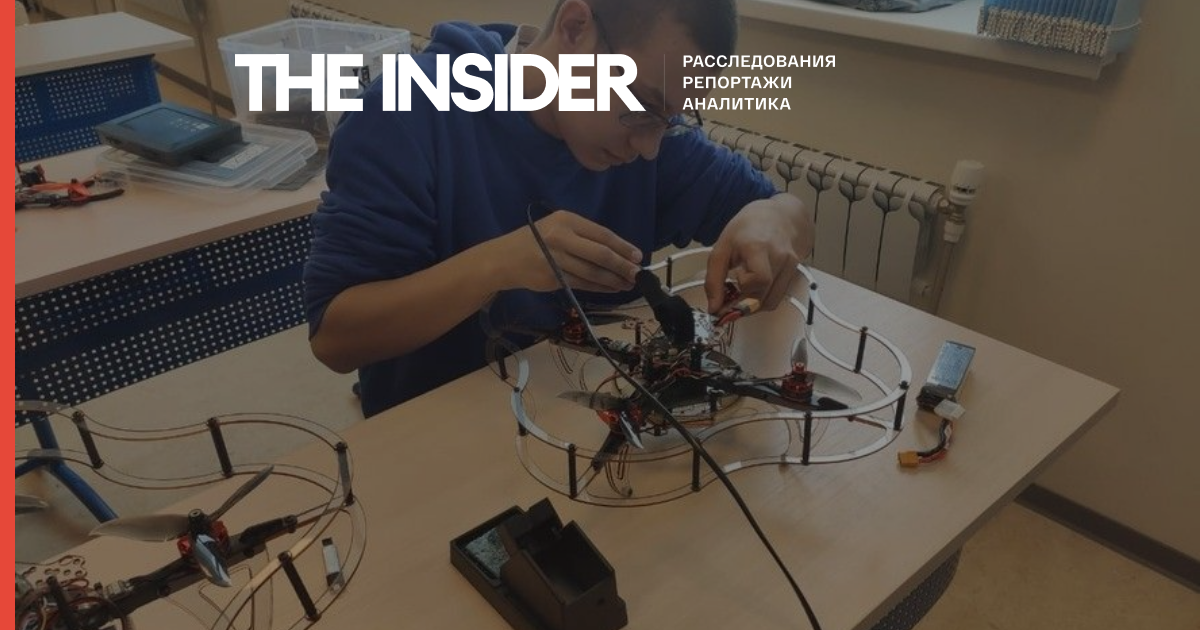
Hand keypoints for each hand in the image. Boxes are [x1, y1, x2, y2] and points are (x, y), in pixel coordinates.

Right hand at [495, 210, 642, 292]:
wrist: (504, 258)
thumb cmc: (536, 241)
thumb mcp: (558, 227)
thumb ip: (584, 236)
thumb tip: (618, 252)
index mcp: (566, 220)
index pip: (601, 234)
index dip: (622, 246)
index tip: (638, 256)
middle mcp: (561, 238)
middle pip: (599, 254)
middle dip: (622, 266)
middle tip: (638, 274)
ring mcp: (555, 259)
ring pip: (592, 272)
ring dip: (613, 280)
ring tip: (627, 284)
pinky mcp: (552, 278)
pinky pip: (582, 284)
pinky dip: (599, 288)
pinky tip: (611, 289)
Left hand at [705, 194, 812, 312]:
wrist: (779, 216)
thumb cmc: (749, 228)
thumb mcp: (722, 247)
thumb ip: (714, 280)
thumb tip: (714, 307)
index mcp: (759, 247)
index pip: (760, 279)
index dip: (744, 288)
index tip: (730, 289)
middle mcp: (779, 256)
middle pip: (764, 296)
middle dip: (743, 304)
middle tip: (729, 300)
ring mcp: (790, 265)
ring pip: (771, 302)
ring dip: (752, 305)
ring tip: (740, 293)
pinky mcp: (794, 273)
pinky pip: (777, 297)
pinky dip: (762, 299)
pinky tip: (753, 289)